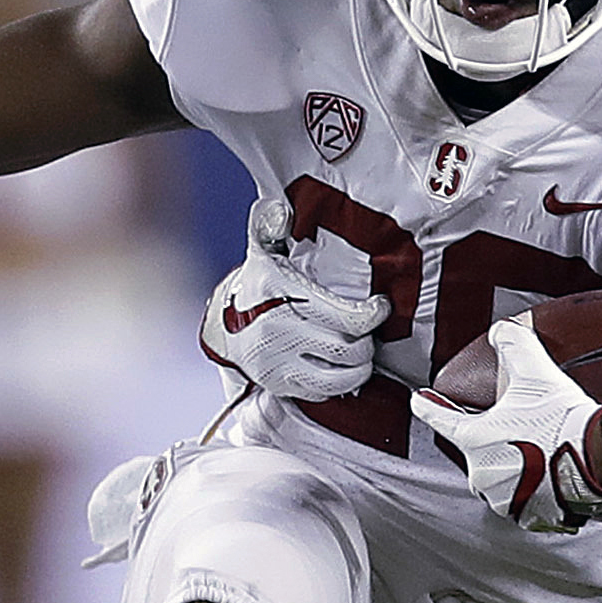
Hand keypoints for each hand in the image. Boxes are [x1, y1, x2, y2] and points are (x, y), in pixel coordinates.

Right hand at [199, 245, 389, 401]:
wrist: (221, 327)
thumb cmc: (255, 288)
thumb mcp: (262, 252)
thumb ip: (272, 226)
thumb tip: (279, 209)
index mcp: (281, 296)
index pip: (346, 316)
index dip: (373, 314)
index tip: (379, 307)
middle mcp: (278, 332)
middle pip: (349, 350)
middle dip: (367, 342)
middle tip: (367, 331)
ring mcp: (278, 364)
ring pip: (341, 377)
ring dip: (358, 367)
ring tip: (358, 351)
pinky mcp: (280, 386)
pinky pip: (324, 393)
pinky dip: (339, 383)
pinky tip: (339, 367)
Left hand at [412, 317, 601, 533]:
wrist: (600, 461)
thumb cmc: (564, 422)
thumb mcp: (536, 372)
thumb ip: (514, 345)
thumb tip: (502, 331)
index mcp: (474, 440)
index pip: (440, 419)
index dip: (428, 406)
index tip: (419, 401)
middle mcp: (482, 474)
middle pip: (479, 450)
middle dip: (497, 438)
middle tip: (527, 426)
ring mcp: (504, 499)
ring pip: (501, 477)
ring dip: (516, 465)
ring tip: (543, 450)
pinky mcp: (528, 517)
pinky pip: (523, 501)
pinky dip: (535, 488)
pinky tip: (553, 475)